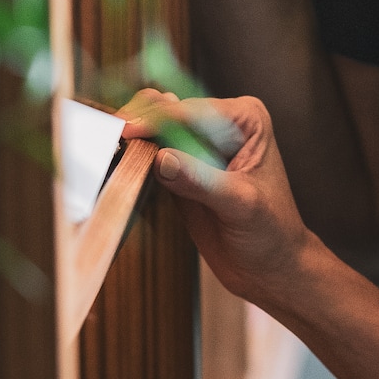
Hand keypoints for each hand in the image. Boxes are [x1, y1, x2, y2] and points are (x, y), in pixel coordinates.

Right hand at [119, 89, 311, 308]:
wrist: (269, 267)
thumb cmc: (271, 234)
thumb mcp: (241, 205)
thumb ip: (202, 181)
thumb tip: (162, 159)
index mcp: (246, 120)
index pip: (193, 111)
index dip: (159, 119)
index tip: (129, 131)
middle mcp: (222, 125)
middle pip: (168, 113)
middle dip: (139, 123)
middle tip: (109, 136)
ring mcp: (199, 146)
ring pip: (154, 131)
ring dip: (132, 138)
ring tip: (107, 146)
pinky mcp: (180, 169)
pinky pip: (150, 155)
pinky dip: (133, 158)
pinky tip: (118, 161)